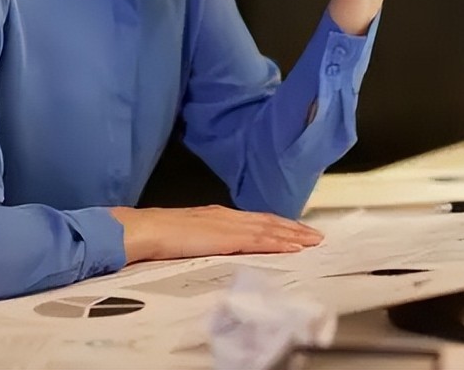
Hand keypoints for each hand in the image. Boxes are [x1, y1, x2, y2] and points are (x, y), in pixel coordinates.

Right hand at [109, 205, 322, 263]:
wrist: (146, 229)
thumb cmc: (160, 235)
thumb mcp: (191, 235)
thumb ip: (208, 238)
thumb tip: (220, 246)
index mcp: (220, 216)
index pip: (258, 220)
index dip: (279, 225)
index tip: (297, 231)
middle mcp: (228, 216)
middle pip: (269, 221)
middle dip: (294, 229)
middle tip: (316, 235)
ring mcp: (229, 225)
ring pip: (269, 229)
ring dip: (293, 235)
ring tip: (312, 241)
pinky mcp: (227, 237)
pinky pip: (259, 240)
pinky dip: (278, 243)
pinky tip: (293, 248)